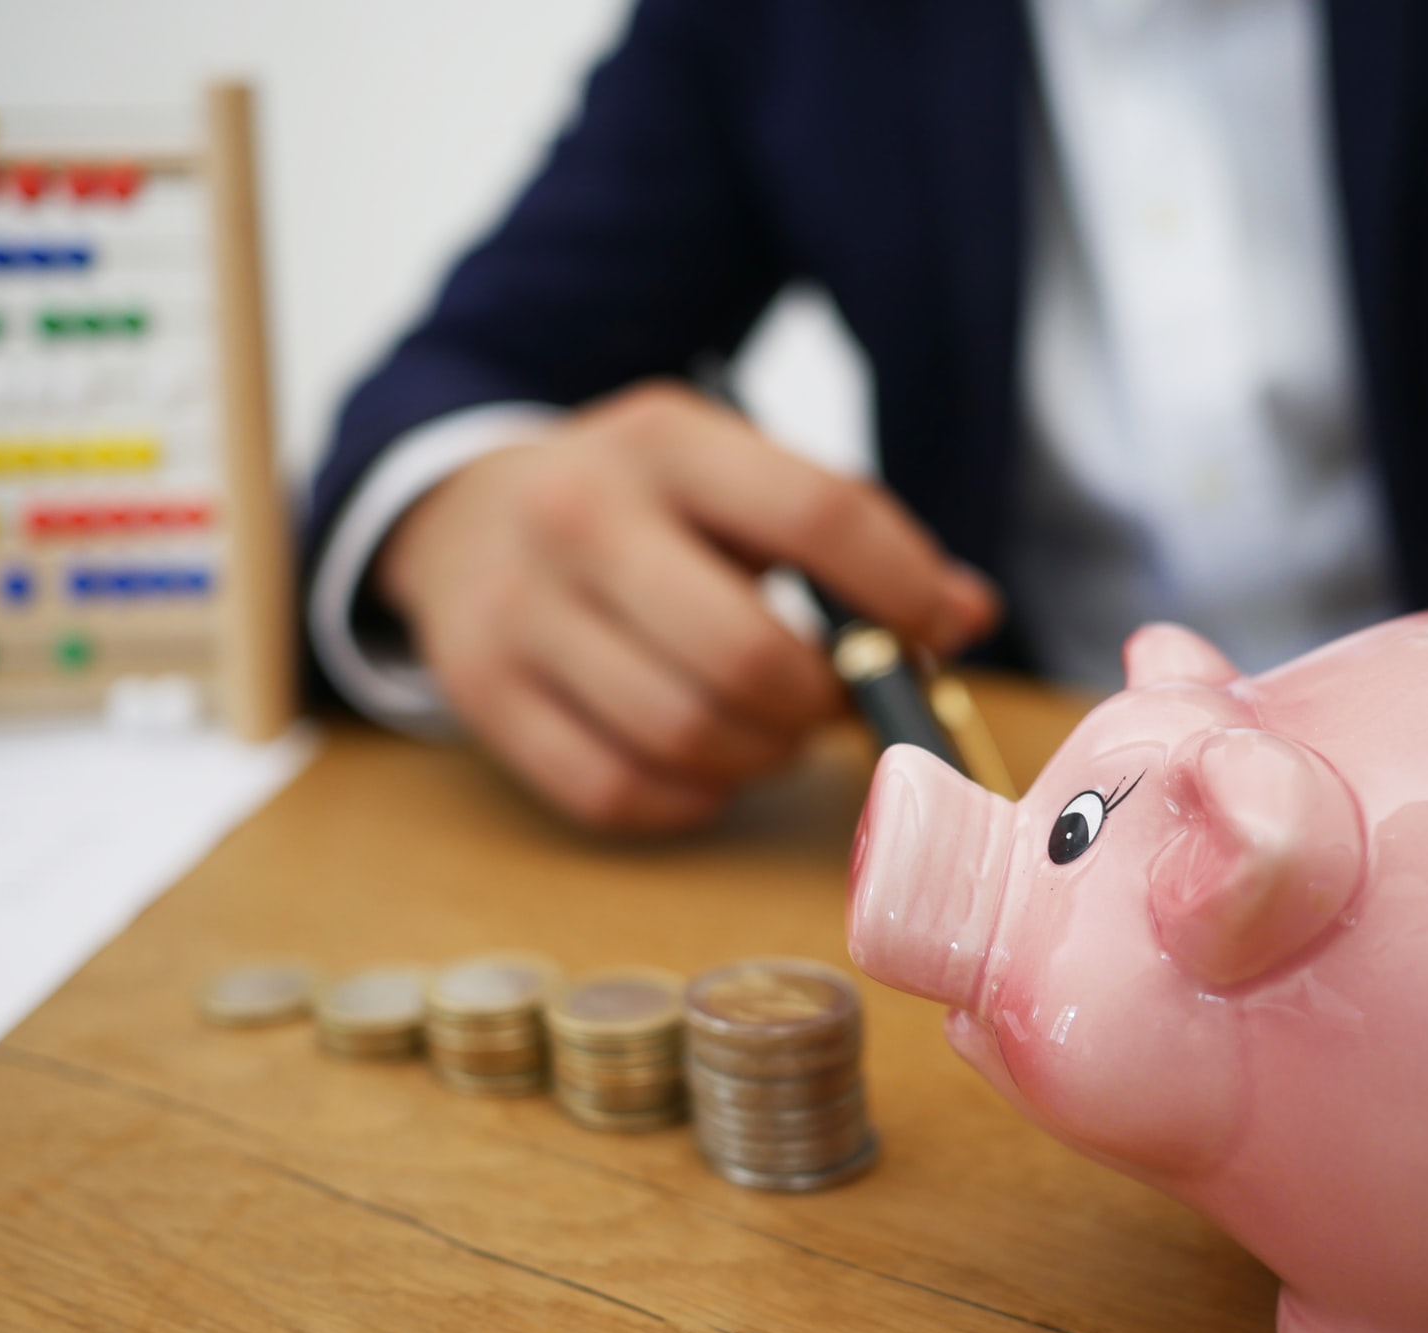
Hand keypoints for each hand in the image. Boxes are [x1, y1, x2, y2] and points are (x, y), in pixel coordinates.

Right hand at [377, 381, 1000, 832]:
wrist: (463, 511)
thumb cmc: (640, 506)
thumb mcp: (733, 479)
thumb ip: (849, 535)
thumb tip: (965, 617)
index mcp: (667, 441)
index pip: (818, 517)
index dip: (903, 590)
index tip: (937, 632)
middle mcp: (580, 515)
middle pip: (747, 655)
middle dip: (818, 701)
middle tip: (828, 700)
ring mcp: (518, 610)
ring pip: (684, 736)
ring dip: (758, 756)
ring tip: (766, 729)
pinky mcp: (482, 695)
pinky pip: (615, 792)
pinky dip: (685, 797)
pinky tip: (700, 761)